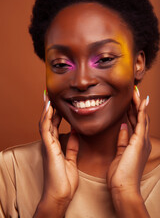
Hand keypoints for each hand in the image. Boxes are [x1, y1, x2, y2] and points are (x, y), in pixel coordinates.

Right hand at [34, 92, 78, 216]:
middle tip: (50, 97)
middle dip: (49, 109)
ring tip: (48, 97)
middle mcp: (49, 143)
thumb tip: (74, 133)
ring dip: (46, 110)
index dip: (55, 115)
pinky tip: (49, 108)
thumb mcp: (71, 159)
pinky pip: (46, 129)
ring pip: (45, 123)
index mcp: (55, 146)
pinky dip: (47, 117)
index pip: (54, 126)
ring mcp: (48, 145)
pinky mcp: (48, 147)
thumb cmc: (64, 180)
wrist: (60, 194)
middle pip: (48, 122)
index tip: (57, 105)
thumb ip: (72, 146)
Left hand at [107, 87, 150, 197]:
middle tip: (133, 93)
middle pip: (139, 118)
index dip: (132, 111)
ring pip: (141, 117)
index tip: (128, 102)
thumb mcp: (120, 153)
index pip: (134, 123)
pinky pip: (141, 121)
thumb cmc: (120, 174)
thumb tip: (123, 126)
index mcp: (136, 144)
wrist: (123, 187)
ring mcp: (142, 140)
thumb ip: (123, 139)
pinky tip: (141, 101)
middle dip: (136, 105)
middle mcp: (141, 141)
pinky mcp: (139, 141)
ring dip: (138, 104)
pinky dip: (142, 110)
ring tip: (136, 93)